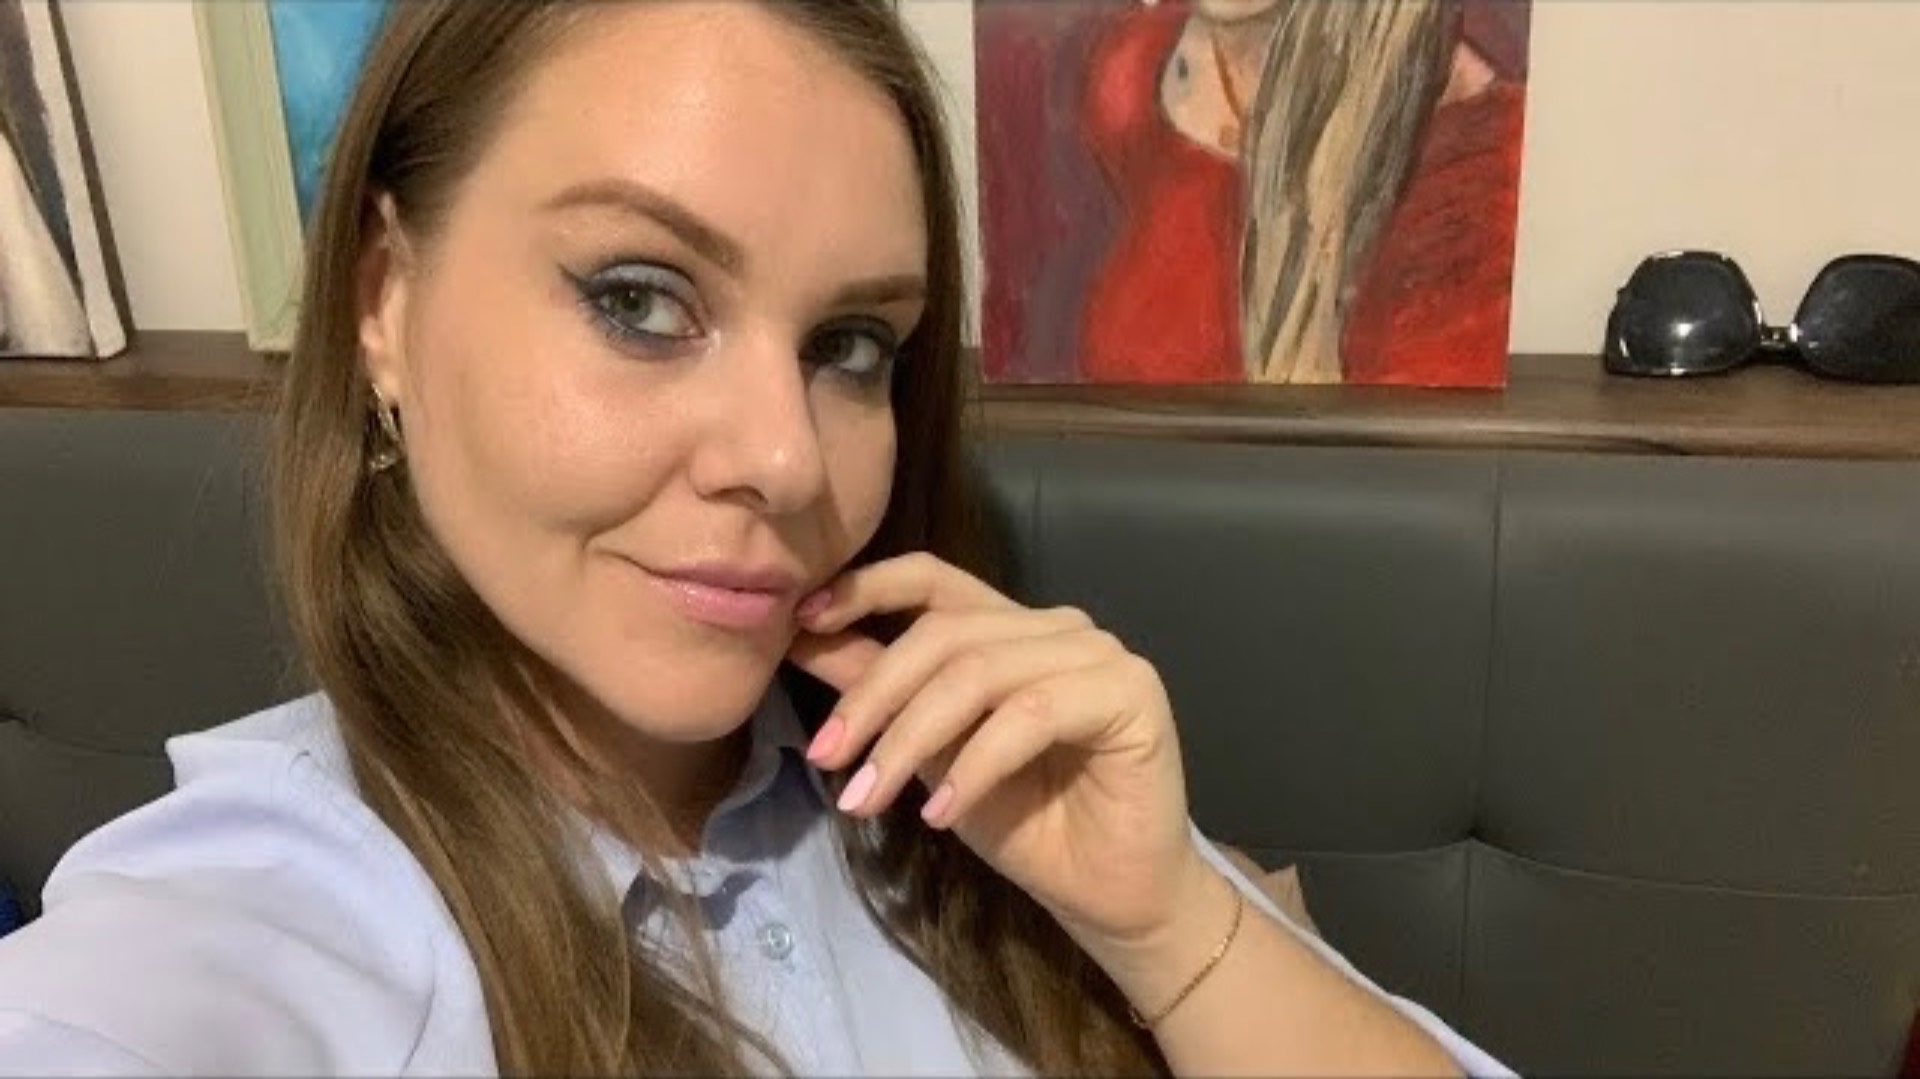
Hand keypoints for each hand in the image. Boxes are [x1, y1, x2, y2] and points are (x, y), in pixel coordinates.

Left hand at [786, 552, 1207, 947]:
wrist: (1108, 894)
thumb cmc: (1026, 824)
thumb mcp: (932, 754)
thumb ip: (882, 691)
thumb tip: (804, 638)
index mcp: (1011, 627)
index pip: (934, 579)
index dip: (868, 588)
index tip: (803, 620)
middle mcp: (1057, 626)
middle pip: (946, 633)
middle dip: (874, 696)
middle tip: (827, 758)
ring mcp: (1098, 654)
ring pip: (980, 674)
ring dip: (910, 740)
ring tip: (868, 798)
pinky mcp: (1131, 693)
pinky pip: (1031, 716)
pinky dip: (974, 765)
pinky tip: (941, 813)